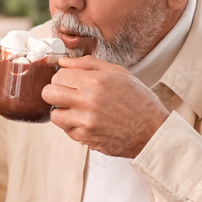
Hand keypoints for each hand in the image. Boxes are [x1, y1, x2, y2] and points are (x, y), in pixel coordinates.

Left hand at [41, 56, 169, 157]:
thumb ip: (87, 64)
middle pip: (48, 94)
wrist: (153, 131)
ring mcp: (85, 122)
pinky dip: (74, 126)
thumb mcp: (118, 73)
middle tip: (67, 95)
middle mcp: (87, 101)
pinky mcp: (86, 138)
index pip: (58, 76)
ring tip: (78, 110)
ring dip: (63, 112)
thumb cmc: (138, 100)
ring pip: (54, 115)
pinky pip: (67, 131)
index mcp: (95, 81)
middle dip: (55, 93)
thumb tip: (63, 62)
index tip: (69, 81)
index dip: (62, 78)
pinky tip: (88, 122)